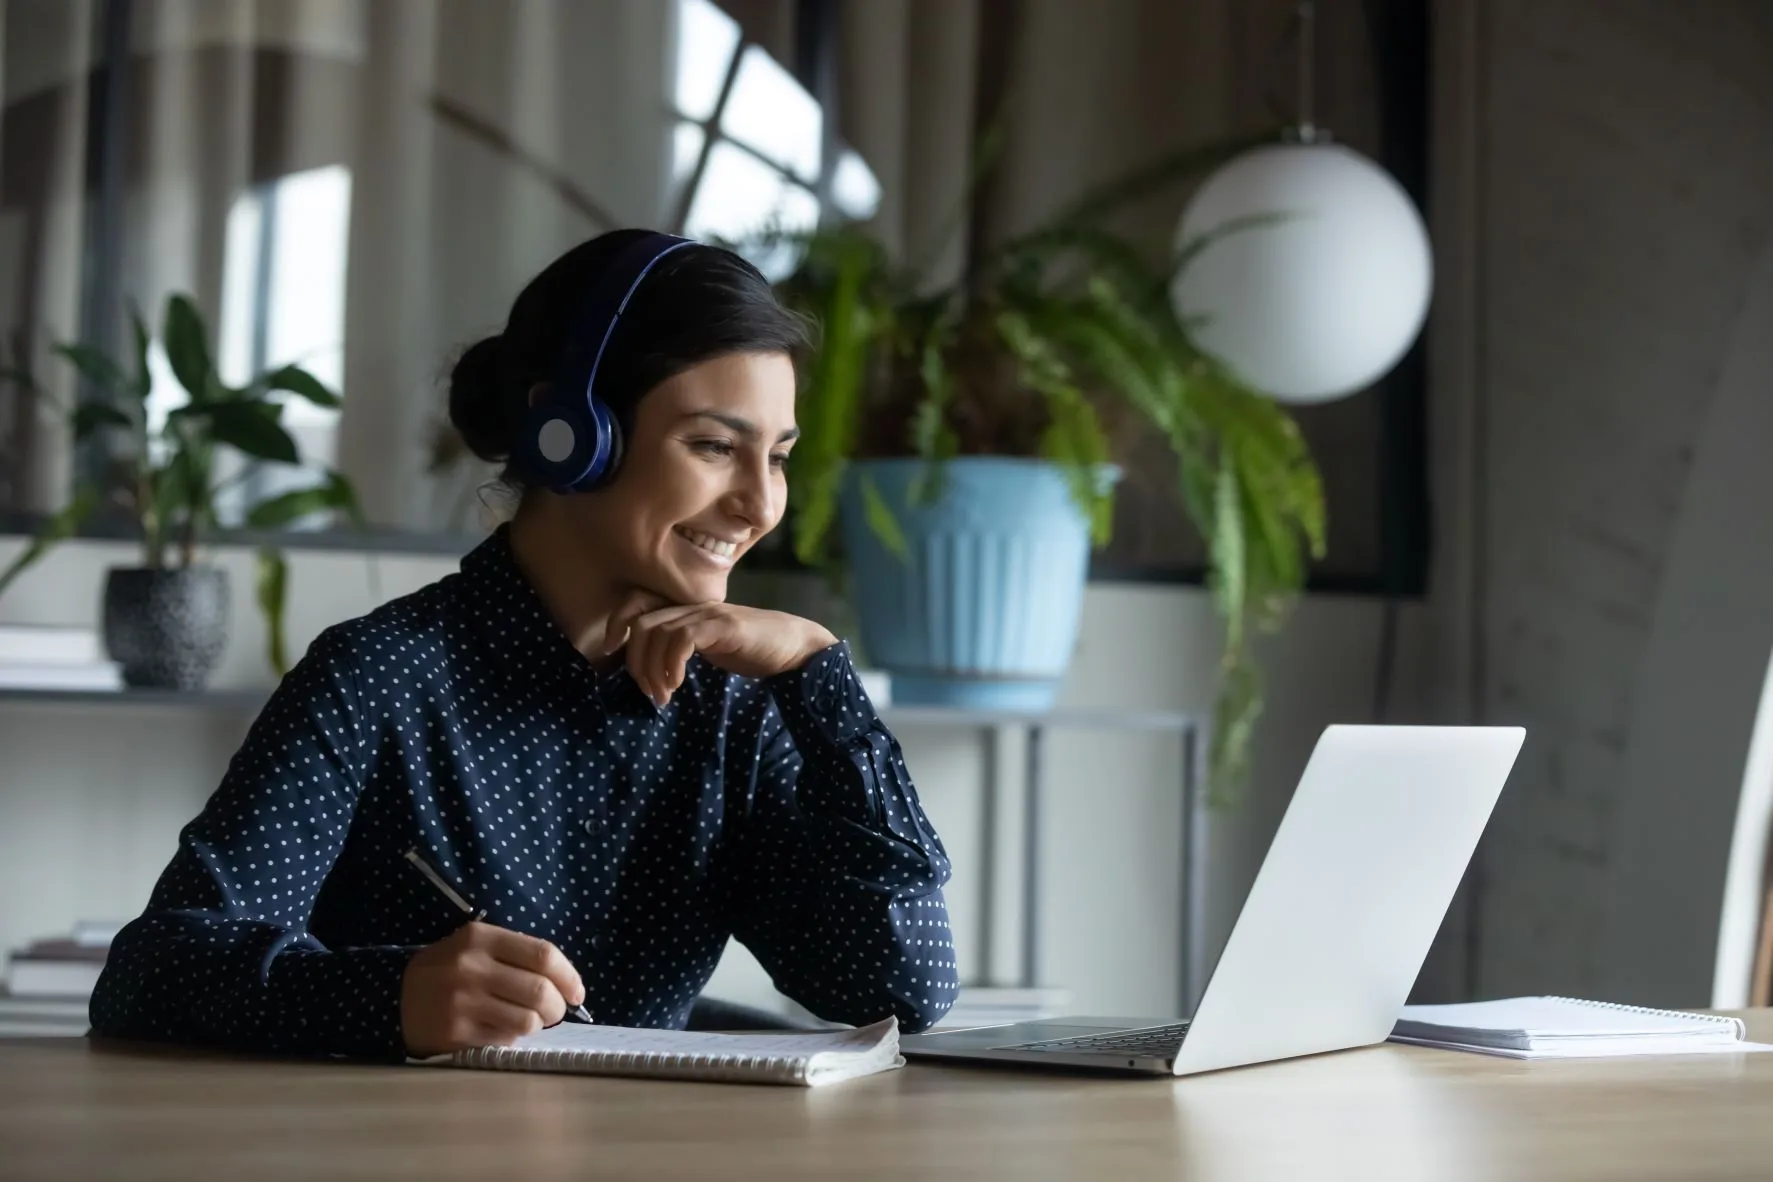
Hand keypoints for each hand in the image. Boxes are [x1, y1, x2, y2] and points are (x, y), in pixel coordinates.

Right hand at [400, 922, 584, 1056]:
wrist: (397, 999)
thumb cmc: (449, 971)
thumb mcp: (475, 947)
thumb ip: (516, 955)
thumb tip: (566, 983)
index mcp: (481, 938)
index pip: (543, 955)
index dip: (569, 976)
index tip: (577, 992)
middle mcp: (471, 967)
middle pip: (539, 990)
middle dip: (557, 1006)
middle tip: (554, 1012)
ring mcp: (462, 1001)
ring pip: (527, 1020)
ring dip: (537, 1025)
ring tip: (528, 1021)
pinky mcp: (456, 1032)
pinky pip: (505, 1039)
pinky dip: (513, 1037)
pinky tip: (501, 1029)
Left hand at [603, 593, 837, 705]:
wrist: (794, 646)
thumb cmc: (751, 650)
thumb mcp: (708, 648)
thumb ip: (681, 648)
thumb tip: (650, 670)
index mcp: (686, 609)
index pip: (636, 603)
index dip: (616, 623)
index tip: (610, 651)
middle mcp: (692, 606)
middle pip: (640, 624)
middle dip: (635, 662)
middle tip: (649, 692)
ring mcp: (708, 614)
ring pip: (657, 632)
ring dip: (652, 670)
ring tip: (663, 696)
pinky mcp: (723, 626)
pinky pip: (683, 638)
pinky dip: (672, 663)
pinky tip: (677, 683)